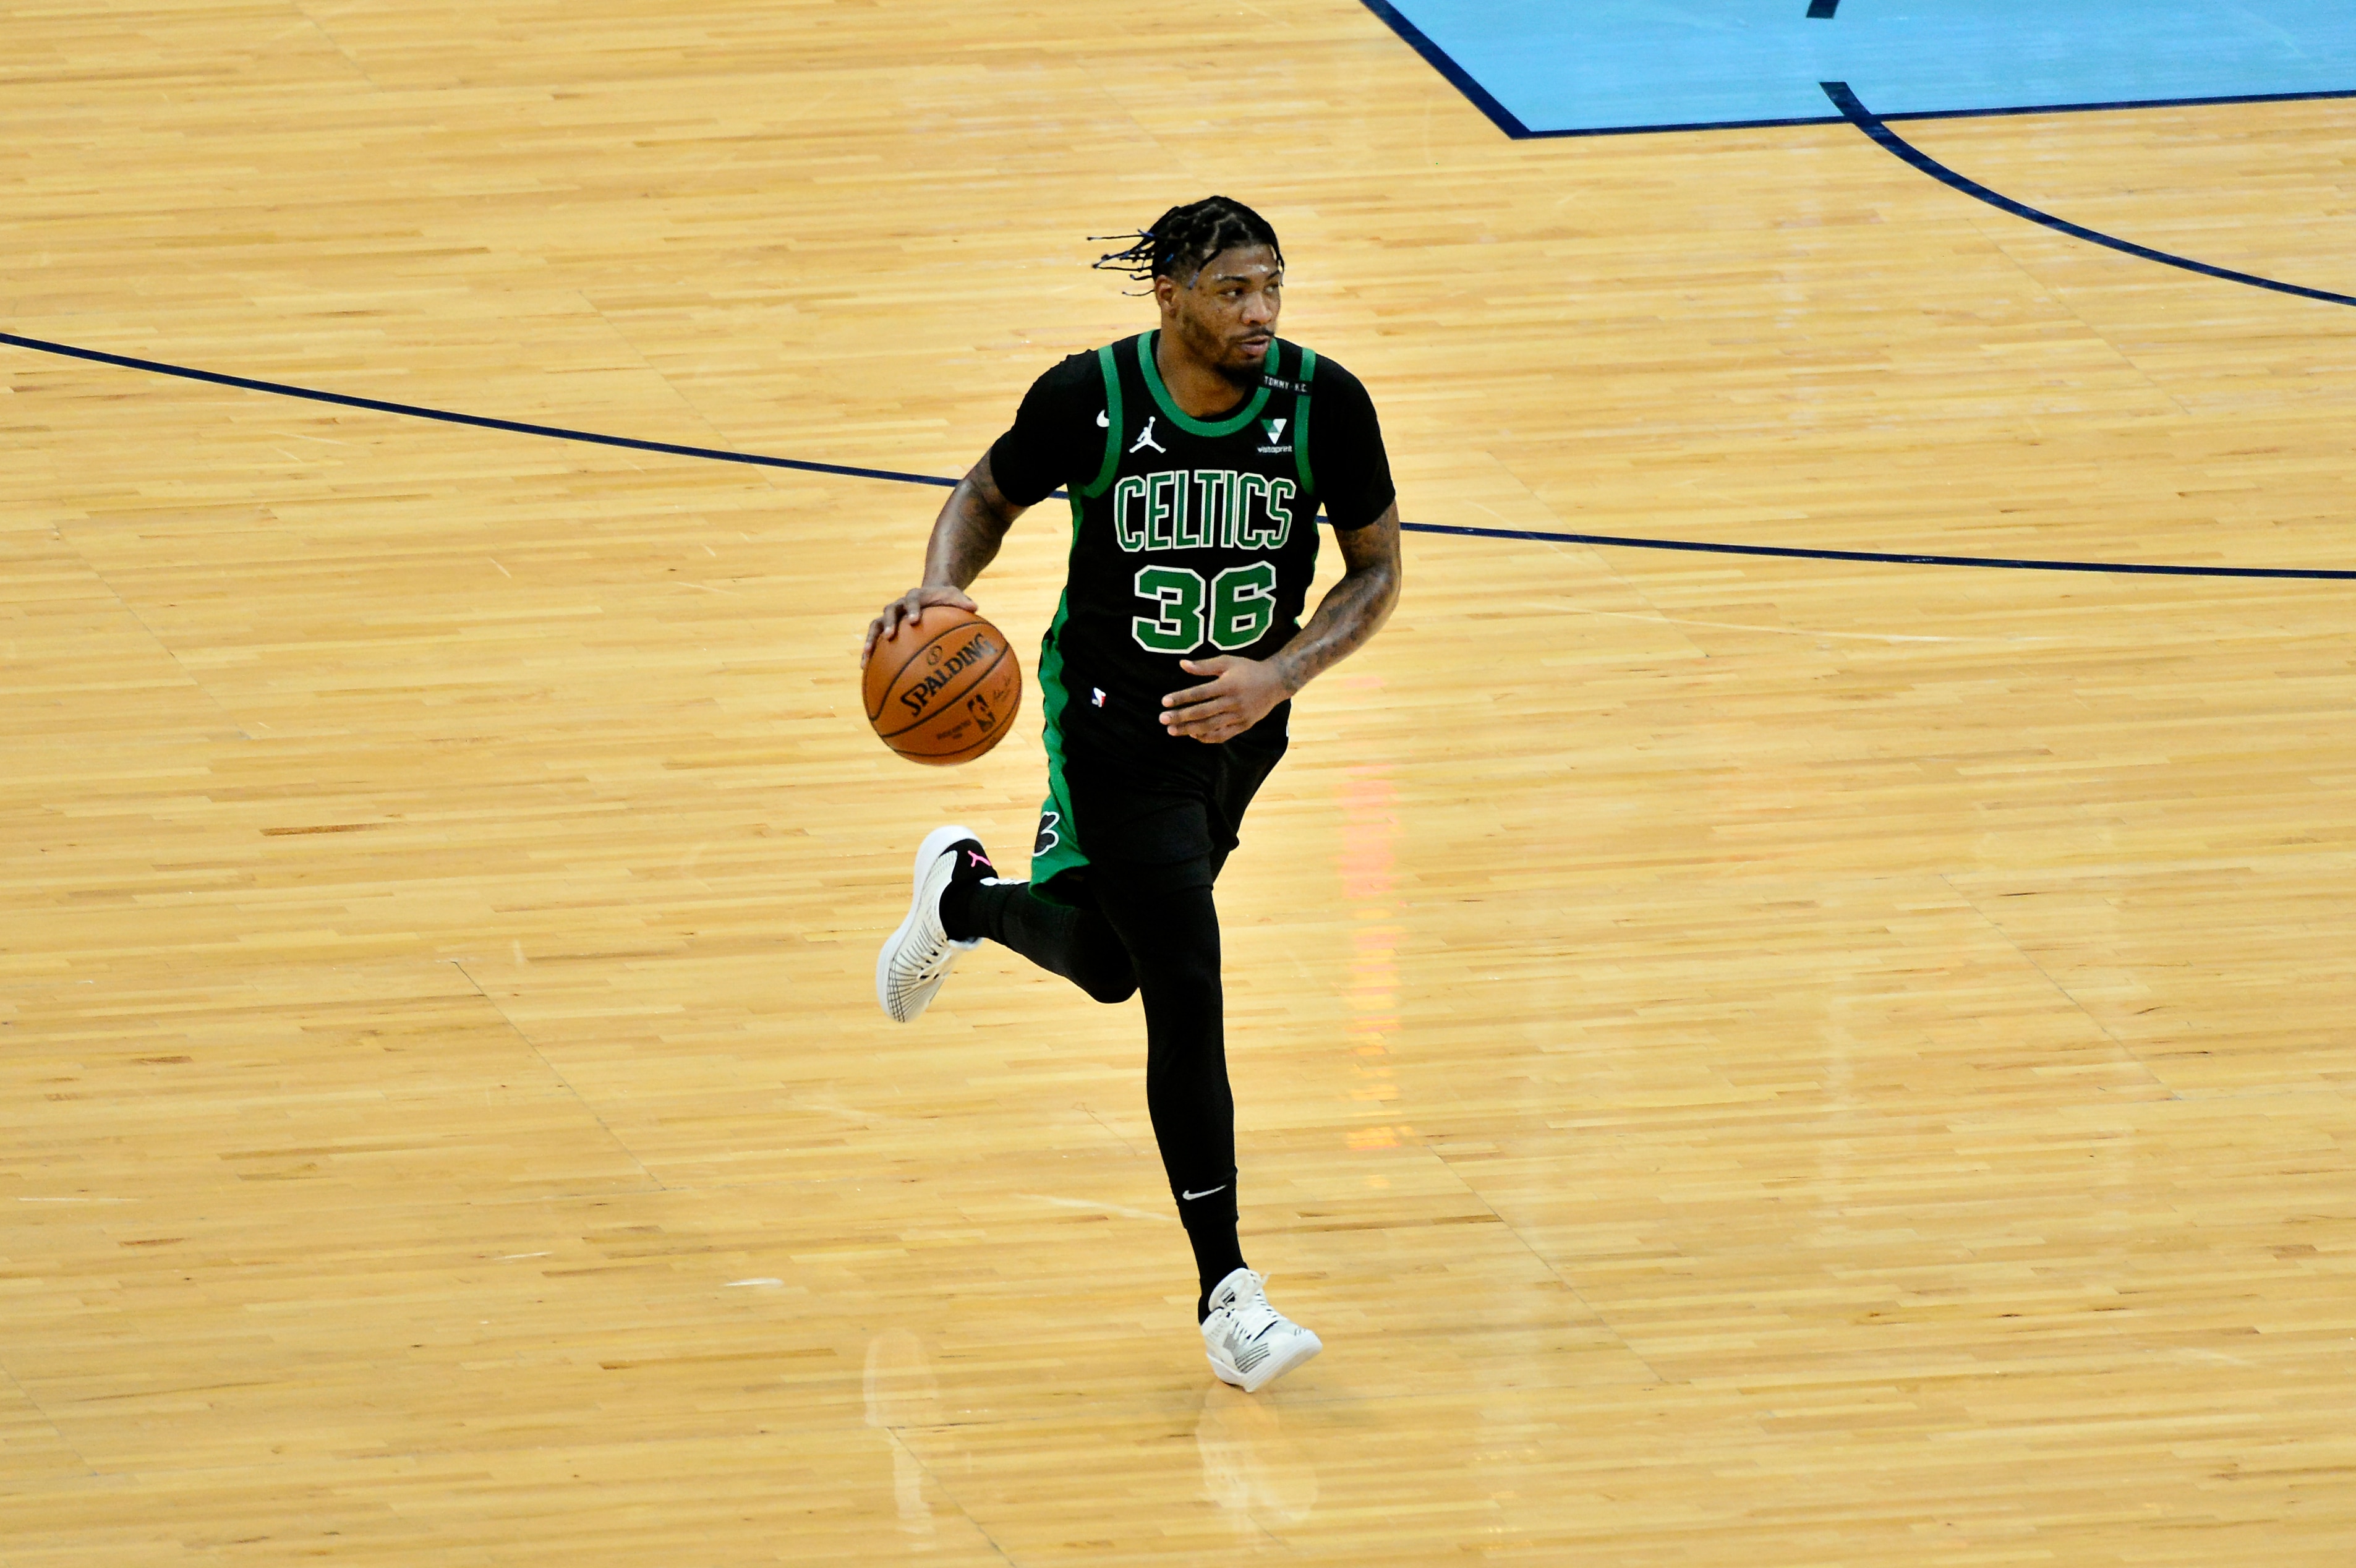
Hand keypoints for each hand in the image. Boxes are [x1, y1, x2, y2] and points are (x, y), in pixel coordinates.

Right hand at [862, 584, 976, 663]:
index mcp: (915, 596)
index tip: (914, 620)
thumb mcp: (954, 596)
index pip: (912, 600)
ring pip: (875, 626)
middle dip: (888, 623)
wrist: (930, 595)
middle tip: (889, 636)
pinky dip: (869, 652)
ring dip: (871, 640)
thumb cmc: (944, 598)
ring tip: (866, 656)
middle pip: (889, 611)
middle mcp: (899, 605)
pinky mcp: (885, 628)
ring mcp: (890, 617)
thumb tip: (974, 607)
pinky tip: (865, 668)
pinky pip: (874, 639)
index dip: (912, 609)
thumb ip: (962, 601)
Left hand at [1161, 656, 1290, 743]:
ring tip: (1172, 731)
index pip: (1200, 693)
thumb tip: (1182, 664)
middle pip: (1202, 712)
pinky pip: (1223, 735)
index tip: (1164, 702)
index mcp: (1228, 685)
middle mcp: (1233, 702)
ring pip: (1211, 726)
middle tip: (1162, 719)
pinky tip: (1193, 735)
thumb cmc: (1248, 669)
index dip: (1181, 698)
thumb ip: (1204, 666)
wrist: (1276, 682)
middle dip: (1181, 717)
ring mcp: (1239, 716)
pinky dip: (1207, 737)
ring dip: (1190, 730)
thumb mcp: (1227, 662)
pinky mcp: (1244, 725)